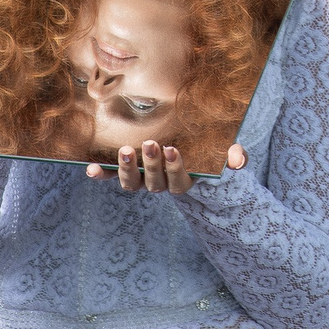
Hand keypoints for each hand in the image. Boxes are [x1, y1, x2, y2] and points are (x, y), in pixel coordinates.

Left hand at [87, 141, 244, 192]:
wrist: (188, 164)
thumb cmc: (207, 156)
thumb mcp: (223, 157)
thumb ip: (234, 157)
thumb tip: (238, 158)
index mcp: (183, 181)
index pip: (179, 180)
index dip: (175, 167)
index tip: (173, 149)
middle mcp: (160, 184)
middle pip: (154, 182)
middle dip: (152, 164)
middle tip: (150, 144)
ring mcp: (142, 180)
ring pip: (132, 184)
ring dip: (126, 170)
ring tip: (124, 151)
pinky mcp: (128, 173)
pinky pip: (112, 178)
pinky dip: (101, 175)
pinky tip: (89, 168)